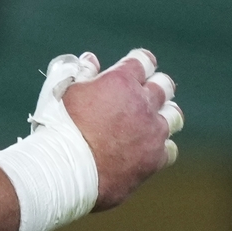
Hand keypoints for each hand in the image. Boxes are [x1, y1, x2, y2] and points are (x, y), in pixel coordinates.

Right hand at [61, 50, 181, 207]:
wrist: (63, 170)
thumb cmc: (58, 128)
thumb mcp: (61, 92)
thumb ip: (78, 71)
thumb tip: (90, 60)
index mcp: (121, 81)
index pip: (143, 61)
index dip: (140, 64)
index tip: (135, 69)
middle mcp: (143, 103)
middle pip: (164, 86)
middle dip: (156, 87)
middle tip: (143, 95)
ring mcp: (152, 131)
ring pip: (173, 116)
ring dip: (164, 115)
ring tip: (149, 122)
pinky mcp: (155, 158)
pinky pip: (169, 149)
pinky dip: (160, 147)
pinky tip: (146, 149)